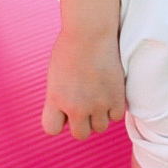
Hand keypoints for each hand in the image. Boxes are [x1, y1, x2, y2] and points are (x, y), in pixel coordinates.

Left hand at [40, 0, 126, 140]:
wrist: (91, 32)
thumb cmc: (71, 47)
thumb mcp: (56, 74)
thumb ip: (59, 96)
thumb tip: (68, 113)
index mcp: (55, 99)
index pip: (51, 129)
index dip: (59, 121)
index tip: (64, 111)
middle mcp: (75, 106)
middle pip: (80, 134)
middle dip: (82, 123)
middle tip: (86, 104)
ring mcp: (97, 105)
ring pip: (100, 127)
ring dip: (100, 115)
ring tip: (98, 93)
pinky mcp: (116, 99)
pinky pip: (116, 116)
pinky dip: (114, 107)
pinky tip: (110, 90)